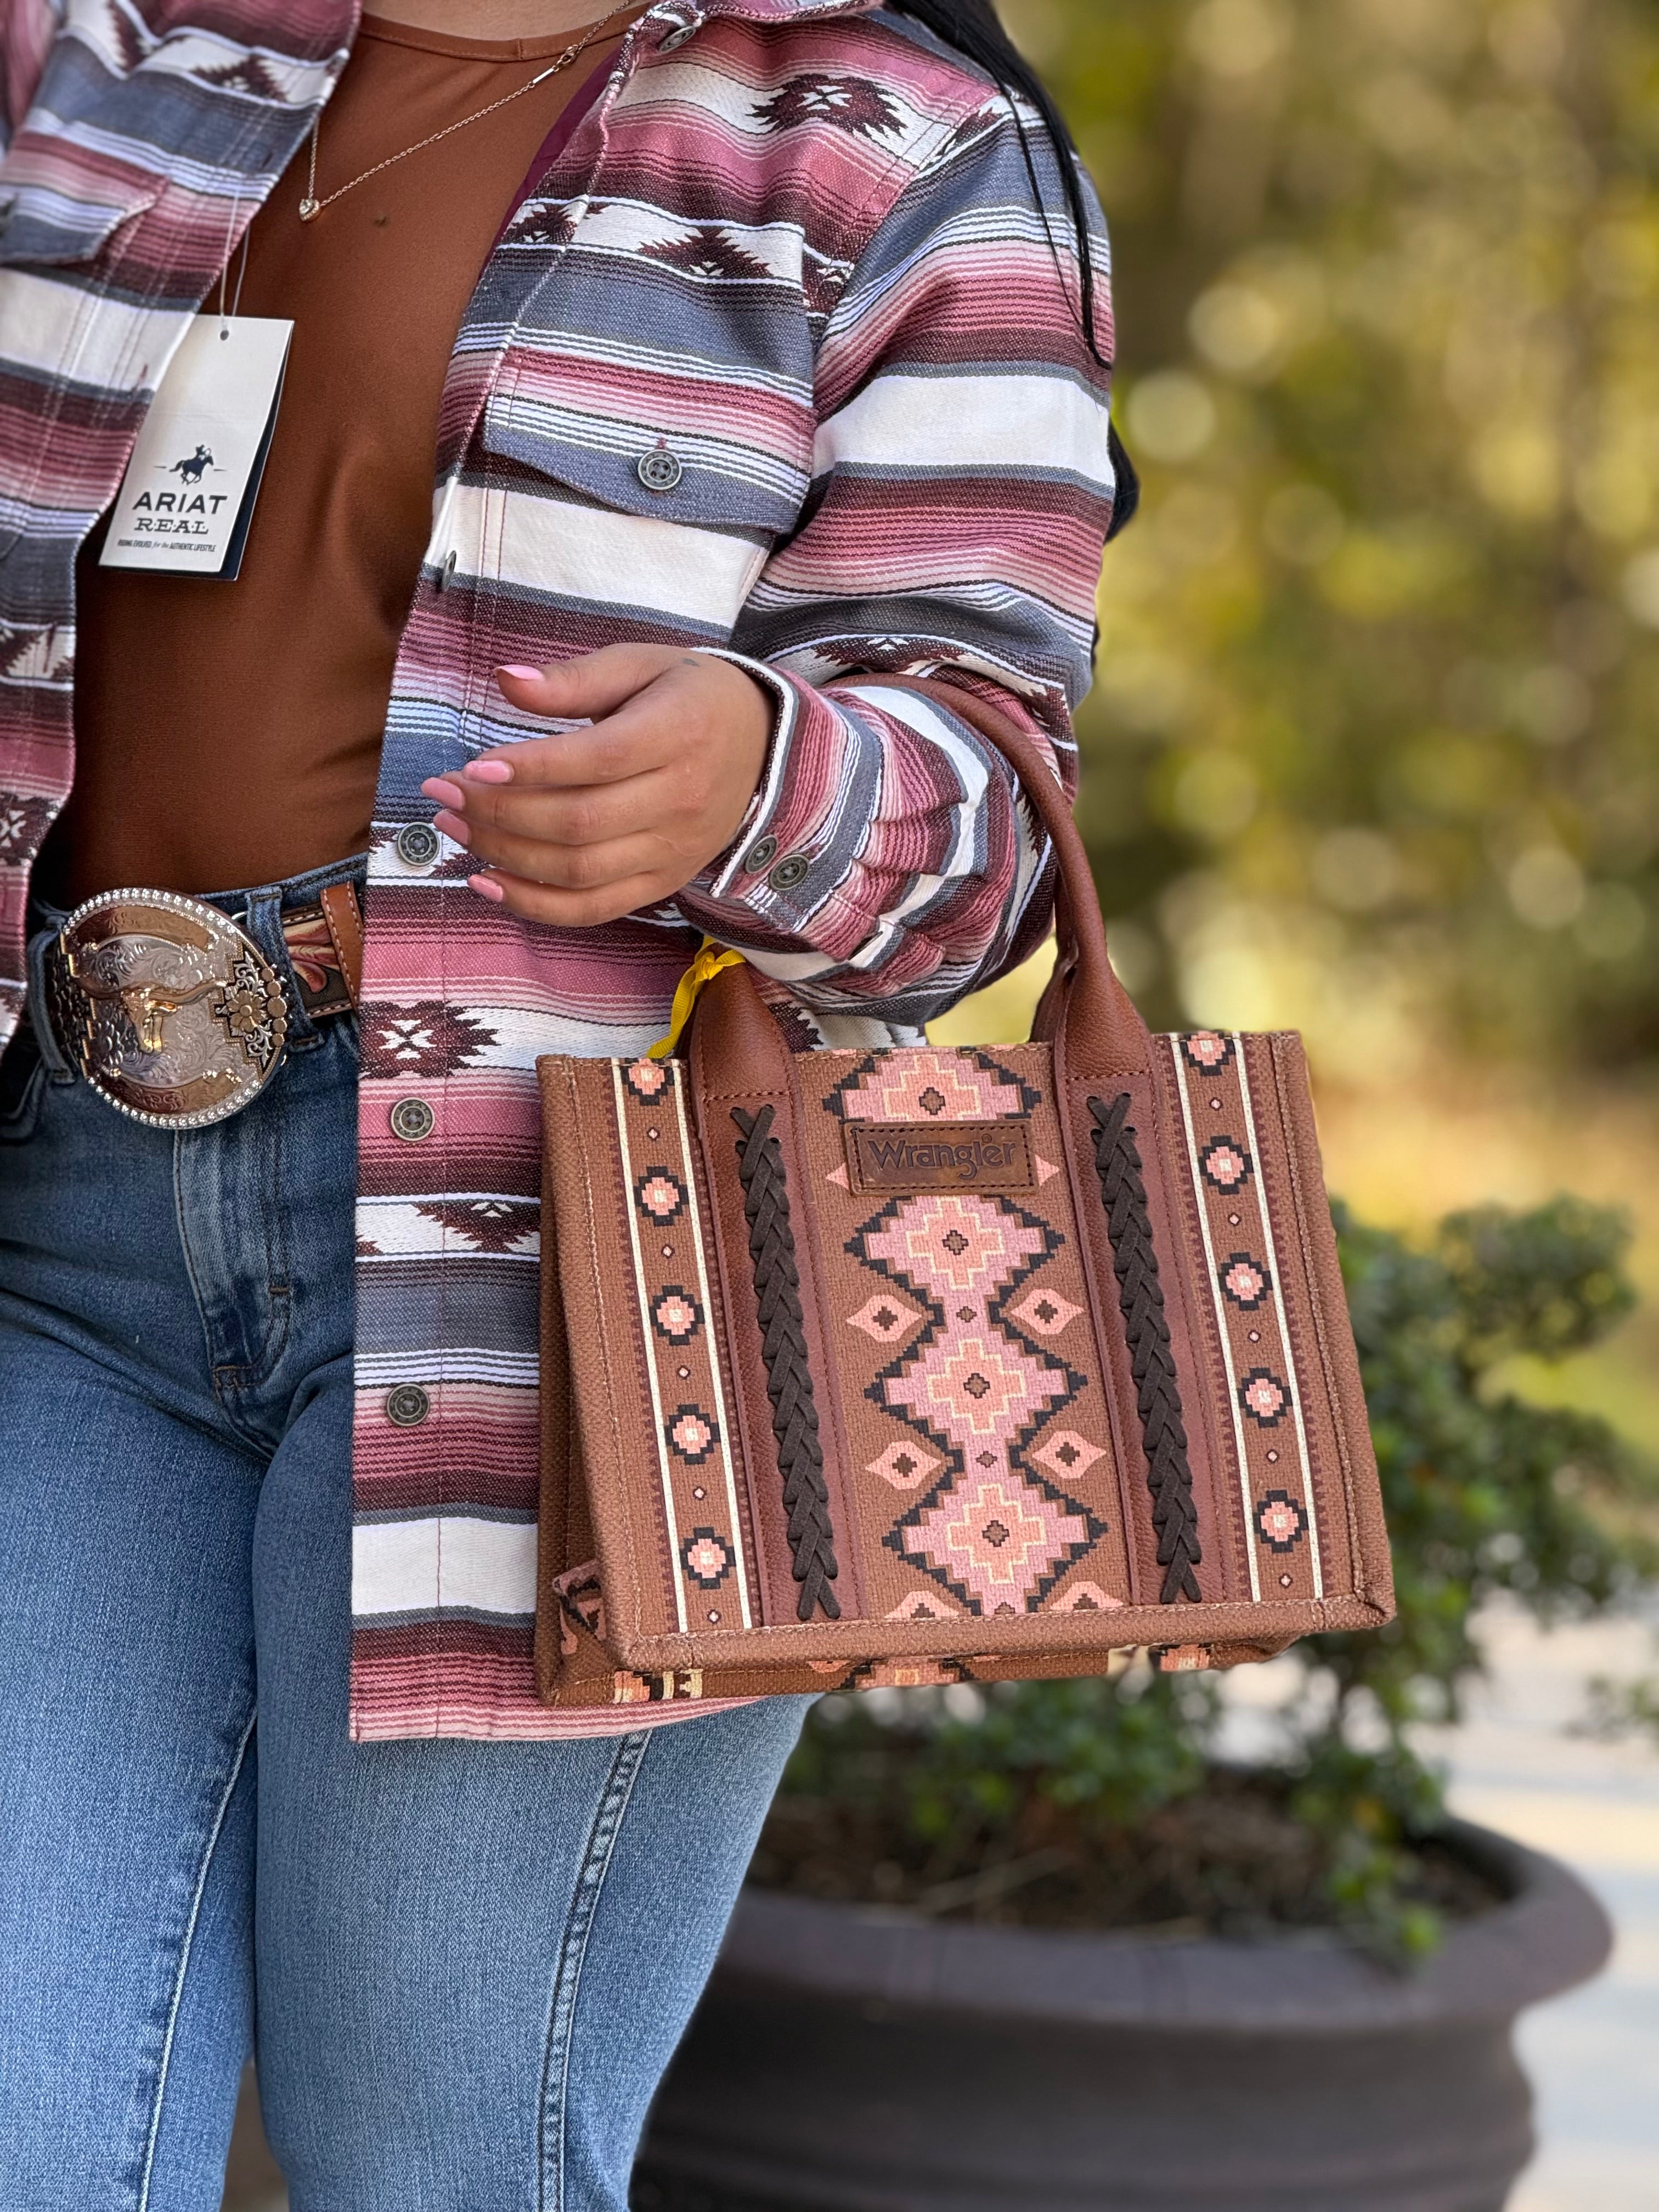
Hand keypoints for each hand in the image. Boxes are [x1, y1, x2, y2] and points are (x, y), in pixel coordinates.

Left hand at [419, 644, 773, 925]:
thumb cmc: (688, 697)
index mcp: (680, 733)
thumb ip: (574, 678)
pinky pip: (595, 908)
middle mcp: (683, 799)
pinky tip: (485, 882)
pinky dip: (536, 905)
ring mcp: (673, 849)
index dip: (531, 770)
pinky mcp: (663, 882)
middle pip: (579, 823)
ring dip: (505, 855)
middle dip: (500, 813)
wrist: (763, 749)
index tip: (473, 767)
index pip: (598, 761)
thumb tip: (504, 681)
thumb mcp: (641, 665)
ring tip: (454, 828)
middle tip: (444, 793)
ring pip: (580, 870)